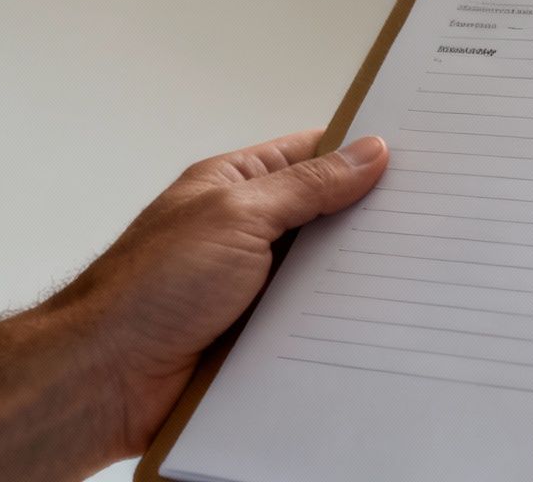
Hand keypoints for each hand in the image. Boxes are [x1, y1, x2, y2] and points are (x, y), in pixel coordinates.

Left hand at [0, 128, 388, 480]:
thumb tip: (368, 151)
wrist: (104, 381)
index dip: (361, 152)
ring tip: (411, 272)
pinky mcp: (258, 335)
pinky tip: (373, 321)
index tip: (415, 154)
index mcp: (235, 187)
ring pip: (324, 273)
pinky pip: (312, 321)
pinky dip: (337, 322)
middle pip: (326, 215)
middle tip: (428, 217)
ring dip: (354, 278)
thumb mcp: (238, 217)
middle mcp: (245, 232)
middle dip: (368, 219)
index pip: (312, 154)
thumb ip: (308, 185)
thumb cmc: (147, 290)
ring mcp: (252, 285)